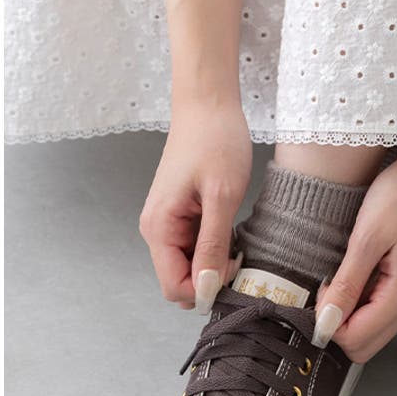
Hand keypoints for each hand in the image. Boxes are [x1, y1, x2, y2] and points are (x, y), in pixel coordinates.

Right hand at [139, 99, 251, 310]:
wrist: (209, 105)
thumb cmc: (216, 141)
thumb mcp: (221, 197)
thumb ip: (212, 246)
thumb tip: (206, 288)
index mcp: (159, 228)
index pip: (174, 288)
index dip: (205, 290)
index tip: (233, 269)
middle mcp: (157, 231)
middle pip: (181, 281)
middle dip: (211, 280)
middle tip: (239, 256)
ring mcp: (169, 225)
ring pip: (191, 267)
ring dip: (216, 264)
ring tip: (238, 240)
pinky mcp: (182, 218)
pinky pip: (197, 250)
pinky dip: (216, 250)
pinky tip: (232, 233)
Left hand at [313, 147, 396, 362]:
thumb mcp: (367, 237)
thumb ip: (347, 284)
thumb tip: (326, 321)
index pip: (356, 340)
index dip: (328, 325)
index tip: (318, 294)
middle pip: (365, 345)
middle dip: (338, 327)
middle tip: (325, 290)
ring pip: (372, 330)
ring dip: (348, 314)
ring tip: (338, 277)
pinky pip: (380, 310)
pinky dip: (360, 302)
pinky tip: (353, 272)